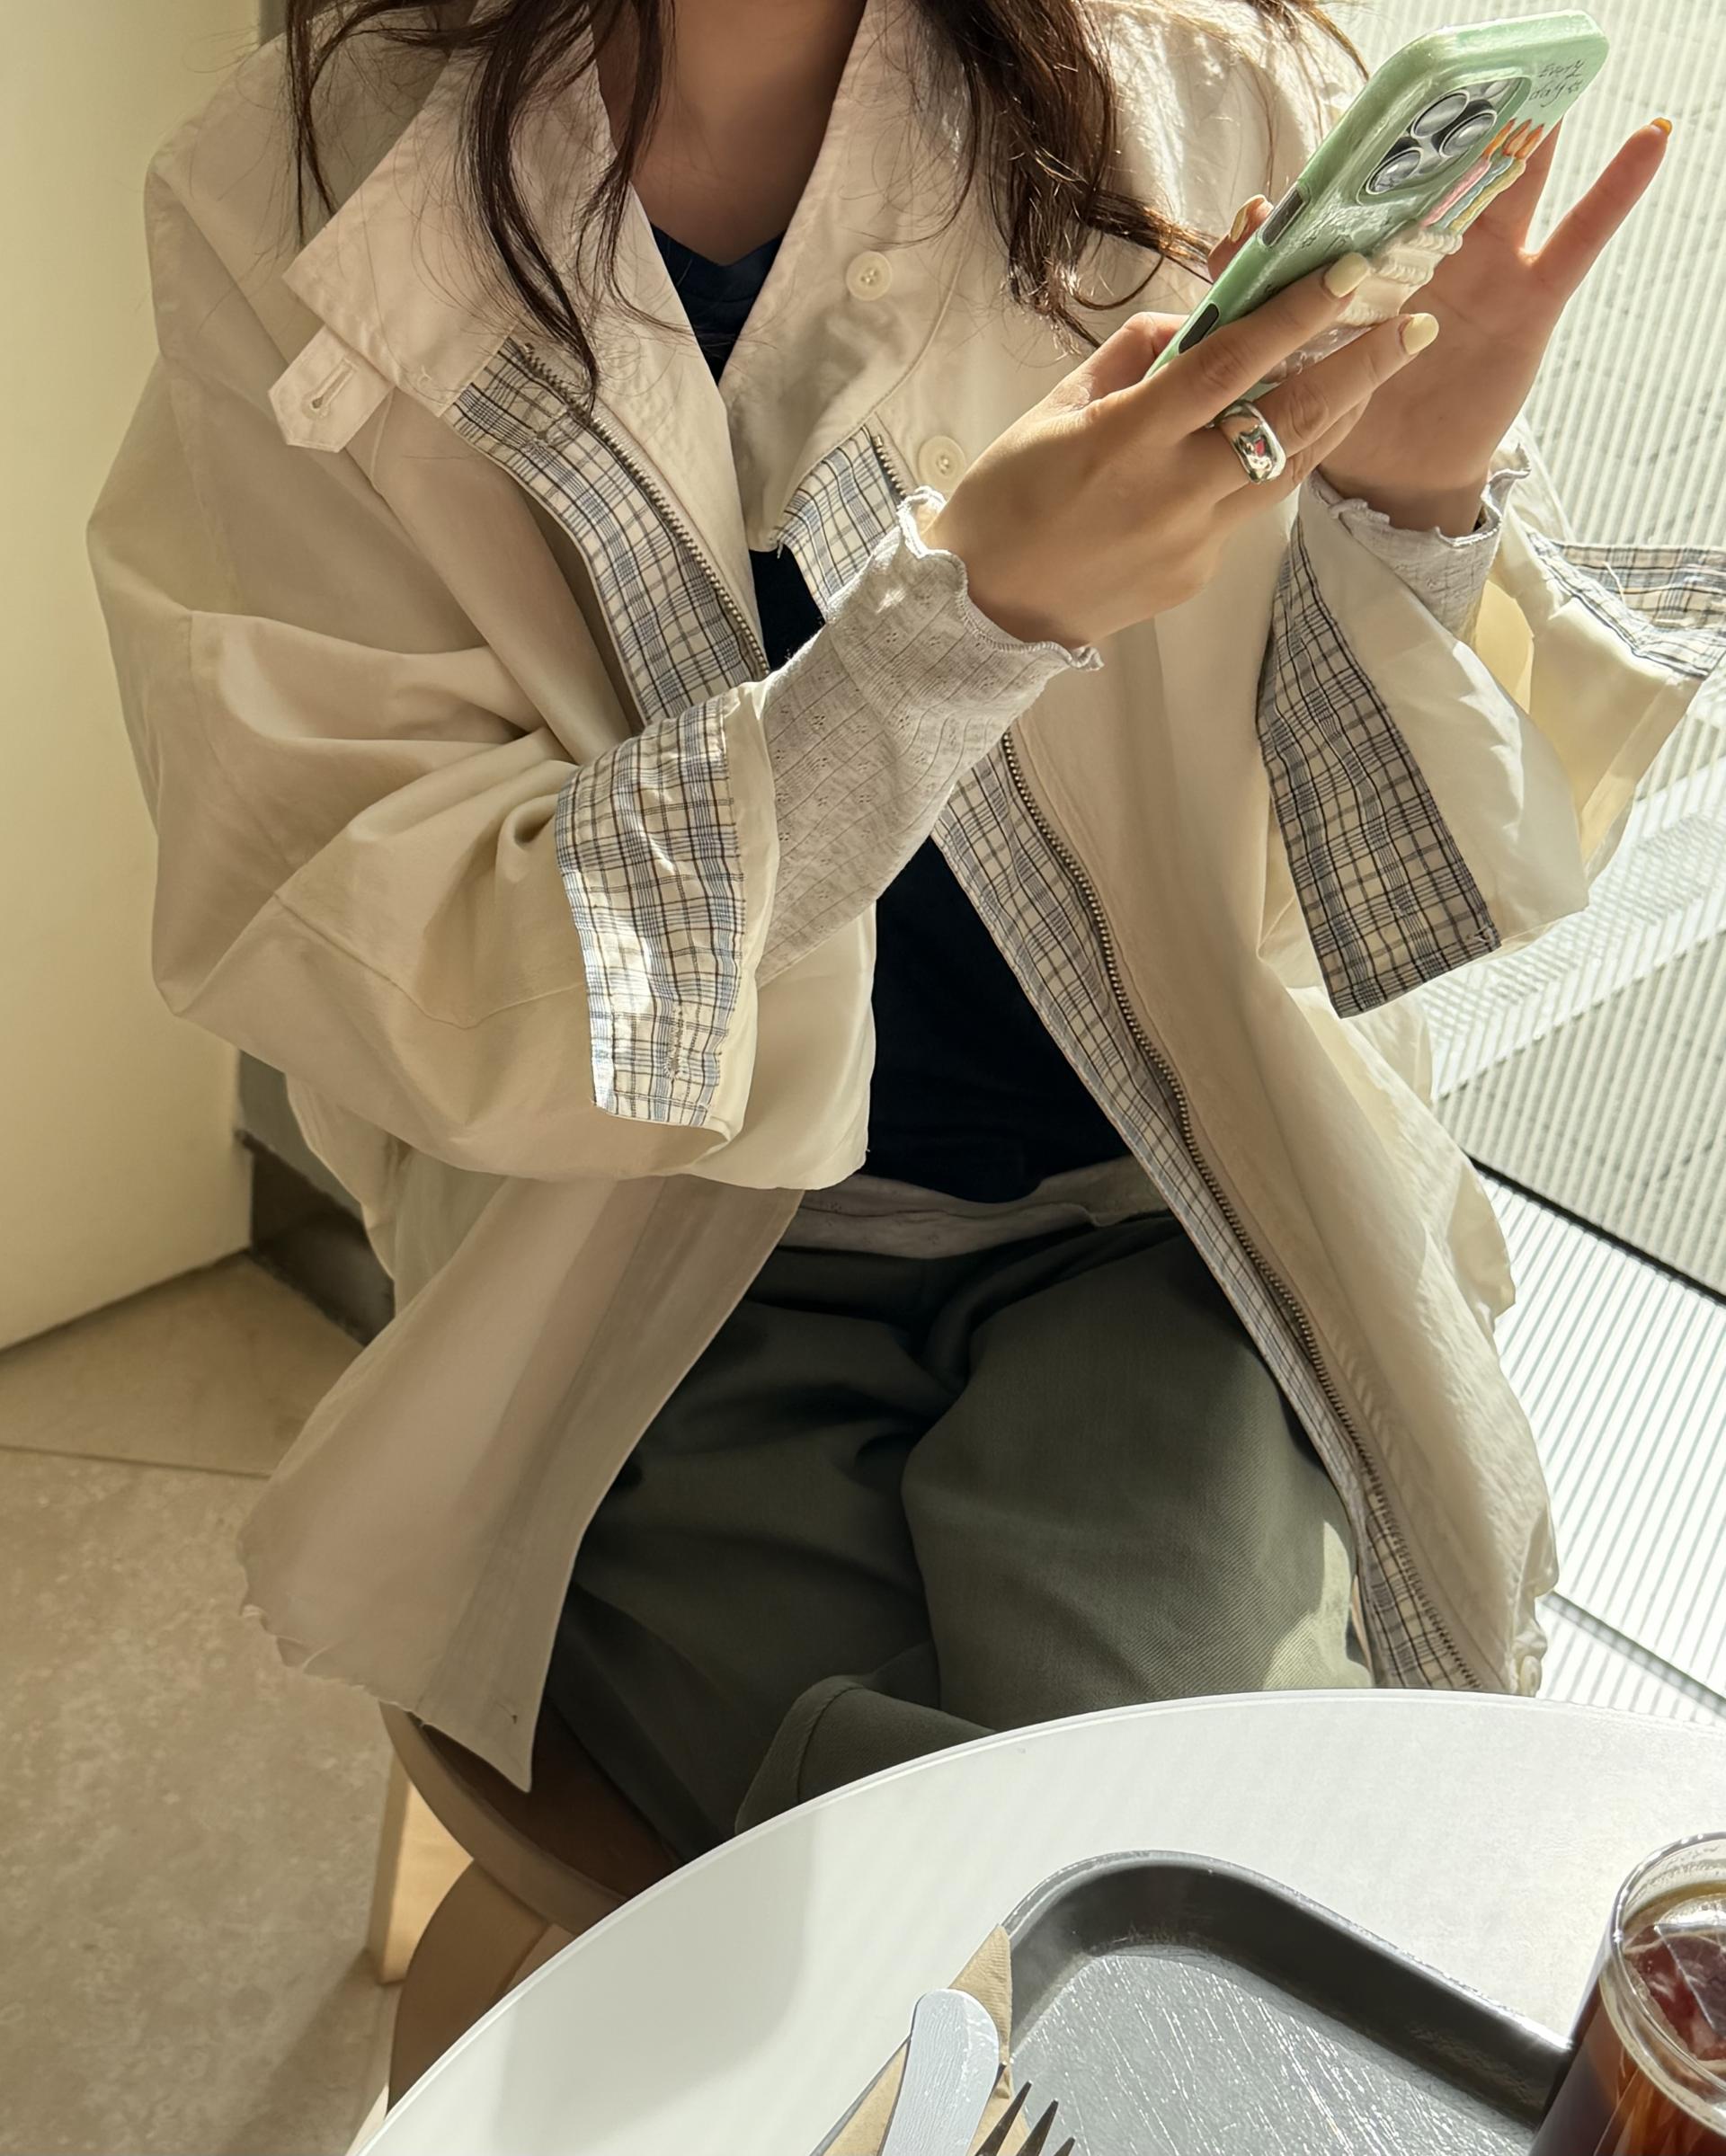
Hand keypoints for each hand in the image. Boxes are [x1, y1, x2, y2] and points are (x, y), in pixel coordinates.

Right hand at [926, 263, 1434, 648]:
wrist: (982, 611)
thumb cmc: (1005, 499)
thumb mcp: (1055, 408)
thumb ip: (1132, 359)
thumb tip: (1195, 325)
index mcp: (1126, 439)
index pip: (1230, 364)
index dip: (1294, 314)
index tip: (1348, 272)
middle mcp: (1172, 493)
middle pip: (1289, 423)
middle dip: (1360, 369)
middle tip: (1414, 326)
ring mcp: (1193, 542)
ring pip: (1287, 469)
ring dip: (1335, 417)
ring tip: (1372, 374)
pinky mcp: (1198, 575)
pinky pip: (1243, 509)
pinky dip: (1260, 468)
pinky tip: (1261, 445)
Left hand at [1217, 118, 1671, 533]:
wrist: (1392, 477)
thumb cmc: (1338, 412)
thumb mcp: (1290, 354)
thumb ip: (1260, 292)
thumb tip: (1244, 223)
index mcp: (1372, 254)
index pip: (1371, 188)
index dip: (1369, 154)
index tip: (1361, 119)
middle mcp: (1429, 248)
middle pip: (1445, 170)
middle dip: (1454, 123)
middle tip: (1465, 71)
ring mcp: (1485, 267)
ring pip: (1512, 185)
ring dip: (1532, 132)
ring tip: (1551, 76)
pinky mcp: (1530, 298)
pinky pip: (1580, 239)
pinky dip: (1617, 189)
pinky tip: (1649, 137)